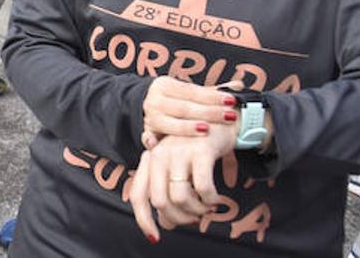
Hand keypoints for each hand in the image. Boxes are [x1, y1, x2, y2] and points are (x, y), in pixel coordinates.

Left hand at [130, 125, 237, 243]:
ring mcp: (178, 152)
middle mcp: (159, 154)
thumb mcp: (178, 170)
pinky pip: (203, 188)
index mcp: (150, 160)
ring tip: (207, 207)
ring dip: (197, 210)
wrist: (221, 121)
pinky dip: (210, 200)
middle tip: (194, 218)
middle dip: (179, 218)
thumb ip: (169, 194)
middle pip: (160, 201)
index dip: (144, 219)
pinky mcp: (200, 151)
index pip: (138, 195)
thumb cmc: (197, 150)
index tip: (155, 237)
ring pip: (181, 197)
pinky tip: (216, 199)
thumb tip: (165, 225)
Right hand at [141, 78, 240, 143]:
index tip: (231, 101)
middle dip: (208, 112)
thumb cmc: (176, 101)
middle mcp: (155, 100)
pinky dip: (150, 140)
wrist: (149, 107)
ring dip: (188, 127)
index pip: (192, 91)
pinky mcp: (147, 132)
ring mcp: (150, 117)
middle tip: (230, 117)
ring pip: (169, 123)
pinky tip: (157, 144)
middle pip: (183, 107)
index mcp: (165, 85)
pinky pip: (148, 137)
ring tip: (207, 129)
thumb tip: (239, 85)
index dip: (212, 96)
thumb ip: (212, 92)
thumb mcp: (189, 93)